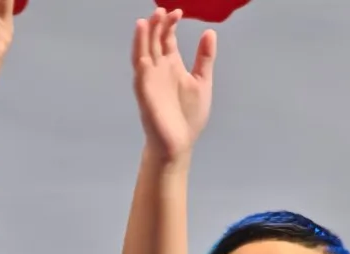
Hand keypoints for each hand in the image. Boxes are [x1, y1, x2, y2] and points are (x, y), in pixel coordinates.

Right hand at [132, 9, 215, 162]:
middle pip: (154, 42)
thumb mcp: (202, 81)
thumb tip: (209, 33)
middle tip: (161, 10)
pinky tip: (141, 50)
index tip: (178, 12)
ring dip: (143, 39)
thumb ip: (204, 58)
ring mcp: (150, 82)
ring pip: (143, 54)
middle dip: (157, 26)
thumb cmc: (187, 117)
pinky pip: (140, 76)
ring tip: (145, 21)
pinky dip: (139, 61)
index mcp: (171, 66)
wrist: (178, 144)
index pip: (167, 39)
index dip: (170, 25)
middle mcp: (158, 71)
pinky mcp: (146, 95)